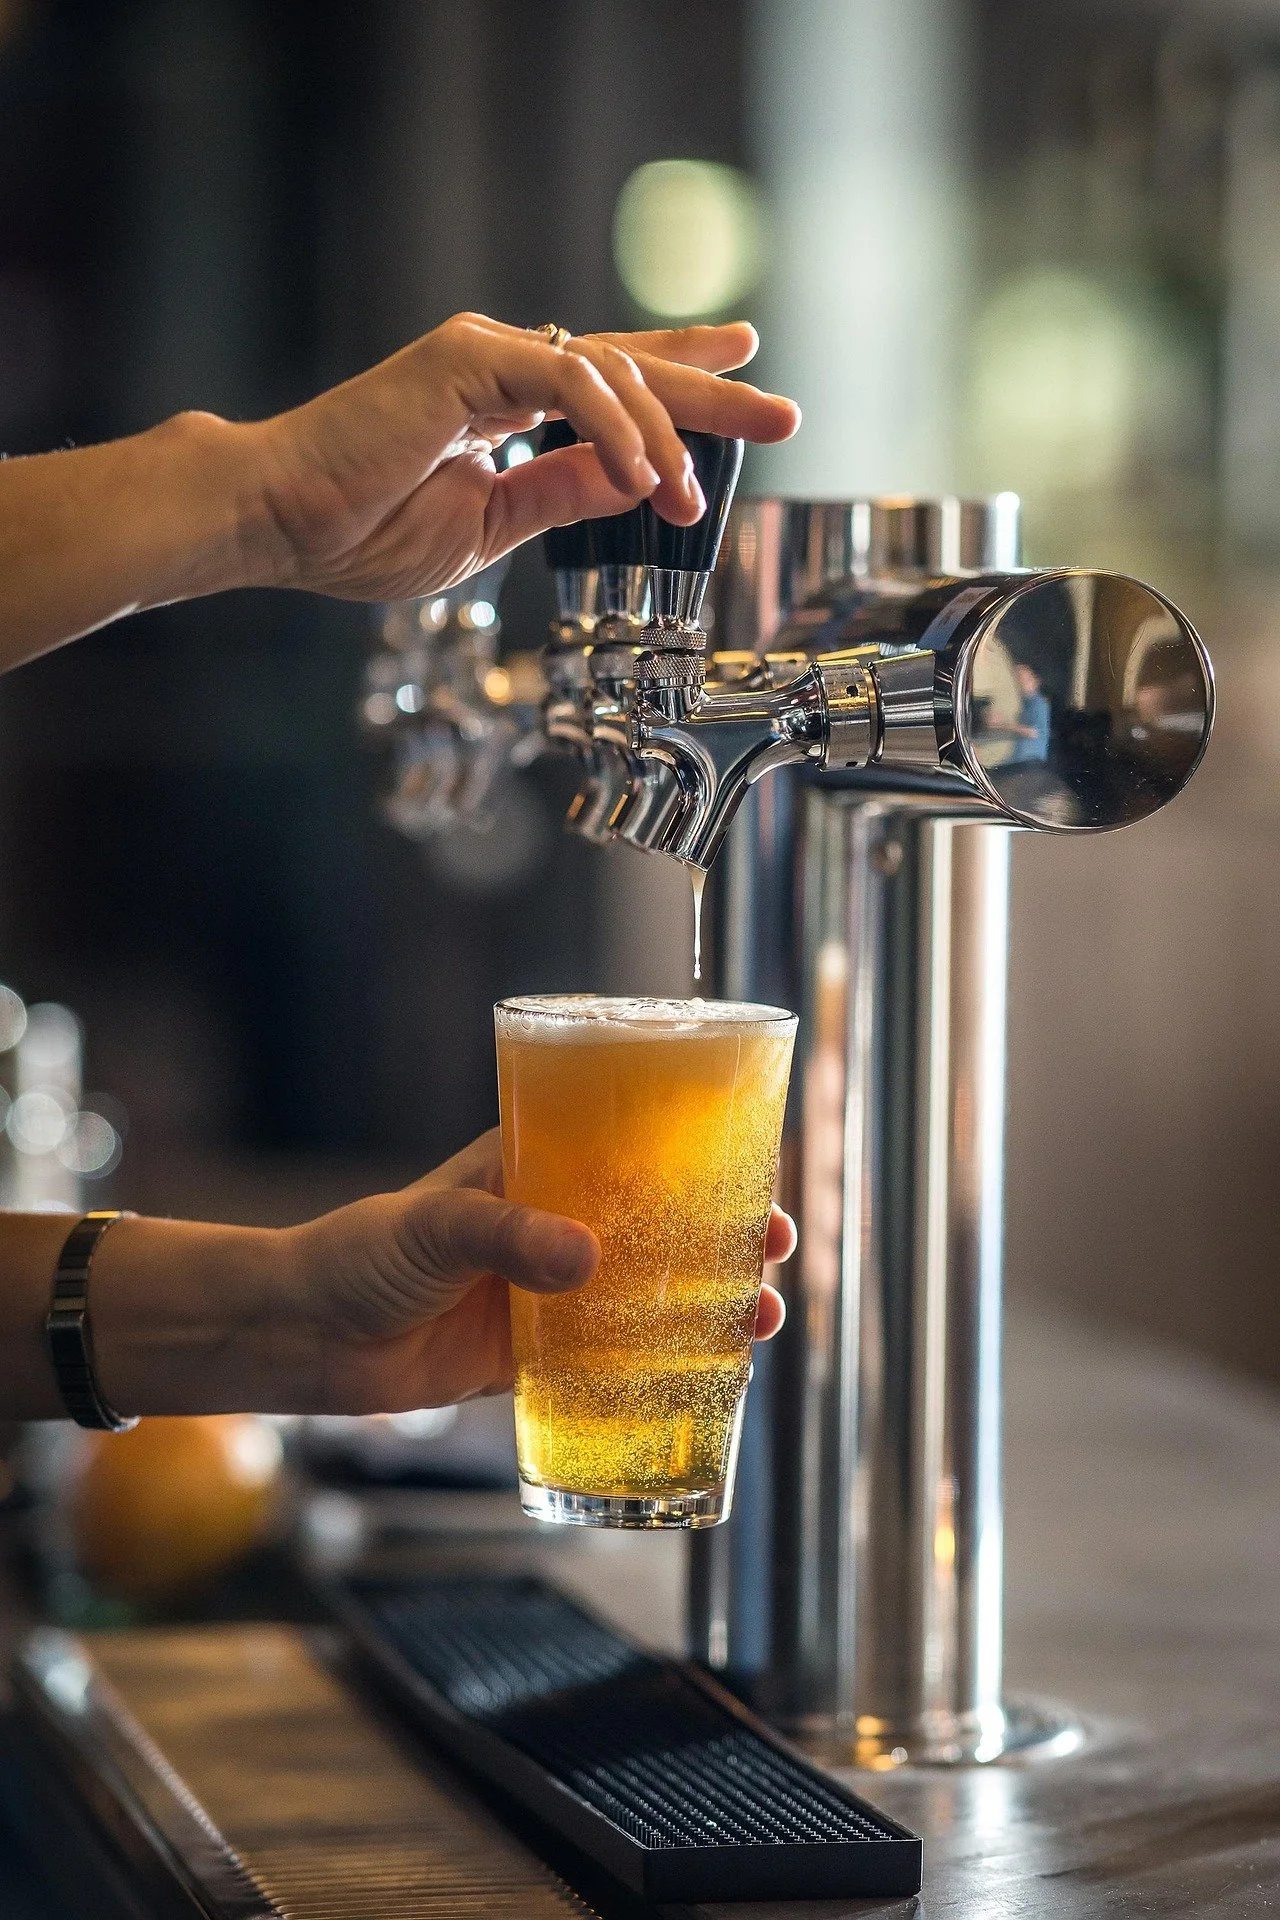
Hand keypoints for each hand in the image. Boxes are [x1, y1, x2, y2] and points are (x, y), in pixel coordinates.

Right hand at [250, 313, 799, 600]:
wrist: (285, 525)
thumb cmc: (366, 533)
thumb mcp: (496, 524)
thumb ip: (563, 492)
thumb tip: (635, 480)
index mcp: (508, 403)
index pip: (611, 378)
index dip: (680, 373)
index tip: (745, 367)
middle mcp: (502, 365)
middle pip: (630, 365)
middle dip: (711, 391)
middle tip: (784, 413)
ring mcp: (484, 353)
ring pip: (608, 374)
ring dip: (662, 437)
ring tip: (691, 498)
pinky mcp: (464, 357)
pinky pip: (565, 382)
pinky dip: (612, 428)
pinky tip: (643, 476)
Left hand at [288, 1128, 794, 1412]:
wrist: (308, 1335)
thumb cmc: (361, 1254)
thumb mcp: (437, 1226)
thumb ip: (509, 1237)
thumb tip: (588, 1259)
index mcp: (536, 1168)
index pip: (634, 1152)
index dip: (701, 1162)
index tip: (755, 1174)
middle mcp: (554, 1226)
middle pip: (661, 1225)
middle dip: (726, 1237)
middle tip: (775, 1250)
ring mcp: (550, 1293)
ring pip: (650, 1294)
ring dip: (709, 1304)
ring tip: (761, 1318)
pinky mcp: (535, 1357)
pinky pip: (613, 1361)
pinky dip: (661, 1368)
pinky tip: (706, 1377)